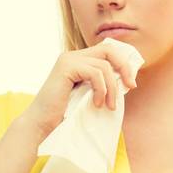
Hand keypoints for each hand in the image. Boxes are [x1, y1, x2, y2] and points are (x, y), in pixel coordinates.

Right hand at [18, 42, 142, 137]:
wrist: (42, 124)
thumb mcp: (89, 95)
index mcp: (79, 60)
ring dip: (112, 88)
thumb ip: (102, 83)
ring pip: (104, 65)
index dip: (123, 63)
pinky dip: (101, 89)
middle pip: (109, 49)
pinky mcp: (66, 67)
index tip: (131, 83)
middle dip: (124, 67)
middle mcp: (73, 55)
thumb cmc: (66, 114)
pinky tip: (97, 104)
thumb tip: (127, 80)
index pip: (107, 51)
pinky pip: (95, 73)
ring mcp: (68, 59)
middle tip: (131, 86)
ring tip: (110, 106)